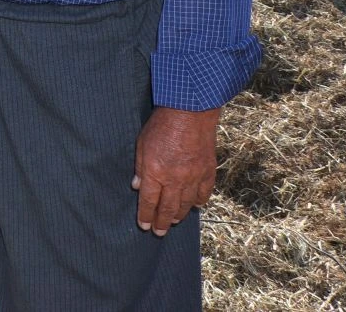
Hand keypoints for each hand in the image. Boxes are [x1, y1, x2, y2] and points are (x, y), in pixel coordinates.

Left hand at [133, 105, 219, 235]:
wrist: (190, 112)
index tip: (144, 226)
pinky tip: (194, 206)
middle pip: (168, 208)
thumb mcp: (142, 144)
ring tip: (172, 221)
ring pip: (186, 205)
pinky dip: (198, 202)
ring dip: (178, 215)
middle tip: (158, 233)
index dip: (146, 215)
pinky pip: (203, 193)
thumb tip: (138, 186)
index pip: (149, 201)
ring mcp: (193, 177)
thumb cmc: (161, 125)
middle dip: (162, 222)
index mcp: (156, 173)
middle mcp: (175, 180)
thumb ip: (140, 167)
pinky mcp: (207, 172)